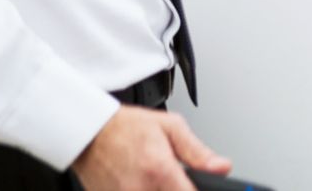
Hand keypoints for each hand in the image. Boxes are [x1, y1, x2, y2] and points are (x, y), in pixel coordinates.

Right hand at [73, 105, 231, 190]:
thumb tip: (222, 167)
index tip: (198, 186)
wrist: (90, 132)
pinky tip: (144, 183)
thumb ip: (198, 151)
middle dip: (179, 190)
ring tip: (159, 180)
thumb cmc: (127, 127)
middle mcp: (140, 189)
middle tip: (177, 181)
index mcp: (160, 170)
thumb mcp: (170, 127)